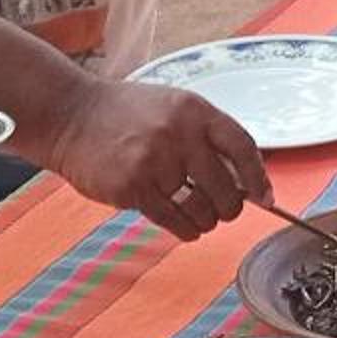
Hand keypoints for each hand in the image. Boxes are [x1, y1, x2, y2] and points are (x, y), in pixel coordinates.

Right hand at [44, 78, 268, 240]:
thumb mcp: (173, 107)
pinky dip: (186, 230)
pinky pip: (173, 220)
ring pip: (200, 209)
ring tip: (200, 217)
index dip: (258, 177)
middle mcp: (177, 134)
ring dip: (206, 220)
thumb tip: (246, 179)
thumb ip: (206, 135)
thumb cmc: (126, 114)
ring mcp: (154, 162)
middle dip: (230, 207)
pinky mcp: (132, 187)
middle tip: (225, 211)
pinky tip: (186, 228)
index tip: (265, 197)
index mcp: (194, 111)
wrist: (71, 116)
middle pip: (225, 187)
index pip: (241, 146)